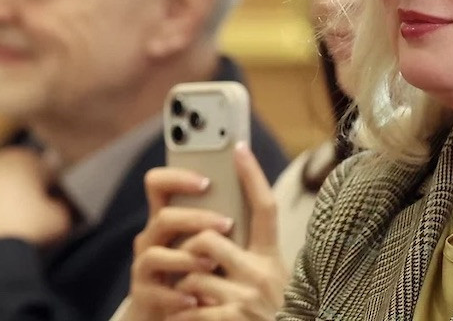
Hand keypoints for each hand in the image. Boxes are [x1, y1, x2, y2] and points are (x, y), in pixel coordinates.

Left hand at [0, 147, 71, 257]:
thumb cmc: (27, 230)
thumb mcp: (61, 219)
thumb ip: (62, 206)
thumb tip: (58, 206)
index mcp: (24, 159)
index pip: (46, 167)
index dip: (55, 186)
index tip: (58, 202)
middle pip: (16, 172)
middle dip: (24, 187)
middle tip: (34, 212)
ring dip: (1, 198)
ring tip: (11, 224)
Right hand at [124, 166, 235, 319]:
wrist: (177, 310)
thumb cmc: (201, 268)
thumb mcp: (212, 240)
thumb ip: (221, 219)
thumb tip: (252, 190)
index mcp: (169, 217)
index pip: (159, 184)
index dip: (177, 177)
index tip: (207, 181)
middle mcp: (153, 237)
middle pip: (164, 217)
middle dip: (195, 218)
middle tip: (227, 224)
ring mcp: (145, 265)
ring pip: (155, 253)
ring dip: (186, 258)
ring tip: (213, 265)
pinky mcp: (143, 294)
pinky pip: (154, 291)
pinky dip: (175, 295)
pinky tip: (194, 299)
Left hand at [167, 144, 286, 320]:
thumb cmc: (267, 314)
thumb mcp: (270, 281)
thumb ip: (249, 257)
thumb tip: (219, 229)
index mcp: (272, 259)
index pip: (265, 207)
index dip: (252, 175)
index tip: (238, 149)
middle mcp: (263, 274)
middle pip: (208, 238)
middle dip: (190, 250)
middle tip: (192, 264)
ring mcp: (247, 298)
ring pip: (192, 276)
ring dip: (184, 290)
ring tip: (194, 301)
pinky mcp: (231, 320)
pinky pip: (188, 309)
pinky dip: (181, 316)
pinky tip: (187, 318)